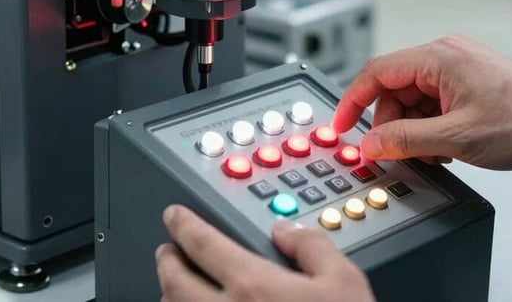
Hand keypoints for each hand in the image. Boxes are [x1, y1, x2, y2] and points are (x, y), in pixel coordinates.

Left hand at [156, 205, 375, 301]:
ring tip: (174, 285)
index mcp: (253, 285)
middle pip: (176, 281)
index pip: (203, 244)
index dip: (184, 225)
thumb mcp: (344, 281)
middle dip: (167, 260)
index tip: (175, 217)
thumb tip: (288, 229)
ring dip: (169, 293)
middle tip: (167, 249)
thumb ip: (313, 245)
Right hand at [332, 35, 511, 170]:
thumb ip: (404, 141)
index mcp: (438, 57)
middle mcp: (445, 56)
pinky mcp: (467, 86)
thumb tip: (370, 144)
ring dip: (414, 131)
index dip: (352, 101)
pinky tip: (447, 146)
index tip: (340, 126)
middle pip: (393, 90)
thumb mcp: (455, 138)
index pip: (376, 72)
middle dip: (391, 125)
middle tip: (399, 152)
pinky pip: (431, 106)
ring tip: (436, 151)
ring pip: (411, 102)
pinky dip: (431, 129)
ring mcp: (457, 71)